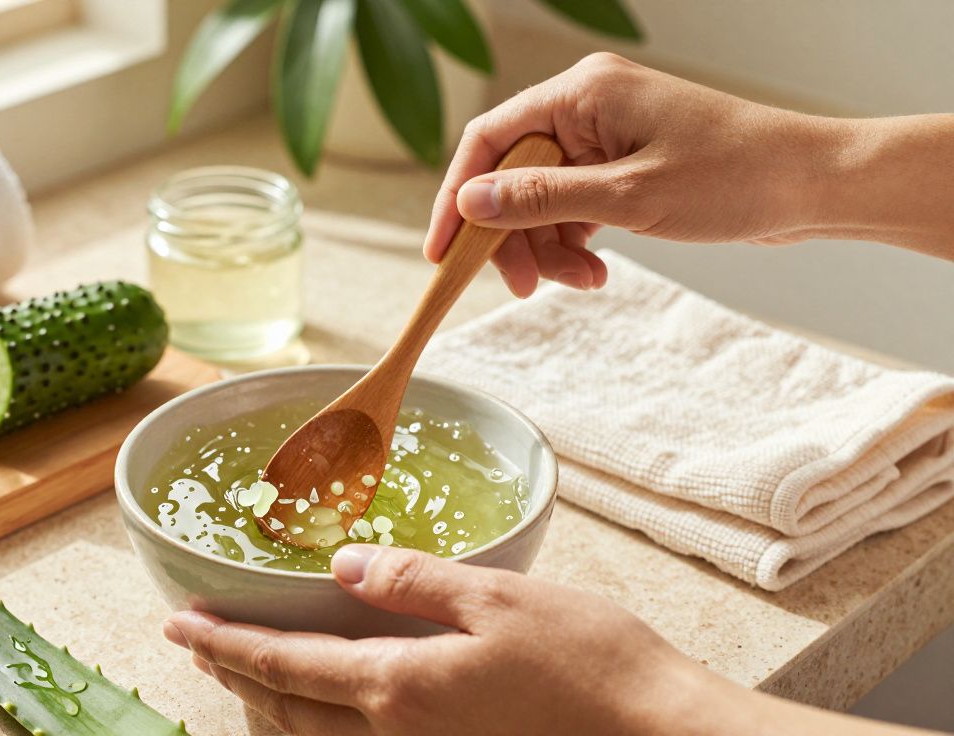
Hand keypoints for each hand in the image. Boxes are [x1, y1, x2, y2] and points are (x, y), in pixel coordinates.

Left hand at [164, 545, 720, 735]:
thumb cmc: (592, 664)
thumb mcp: (498, 599)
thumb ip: (413, 581)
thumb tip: (344, 566)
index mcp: (399, 688)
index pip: (285, 663)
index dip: (225, 643)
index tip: (178, 624)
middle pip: (287, 709)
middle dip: (236, 675)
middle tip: (199, 643)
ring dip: (270, 705)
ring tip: (244, 673)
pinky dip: (317, 725)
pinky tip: (324, 706)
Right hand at [424, 52, 859, 296]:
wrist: (812, 185)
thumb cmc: (735, 177)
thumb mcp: (628, 198)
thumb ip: (541, 199)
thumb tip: (471, 204)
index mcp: (582, 93)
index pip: (489, 141)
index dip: (458, 198)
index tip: (442, 253)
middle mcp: (588, 106)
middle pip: (513, 175)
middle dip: (514, 237)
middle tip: (526, 288)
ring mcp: (606, 136)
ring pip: (542, 197)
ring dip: (550, 246)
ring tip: (584, 281)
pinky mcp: (624, 163)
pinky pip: (573, 204)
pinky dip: (576, 241)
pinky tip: (597, 270)